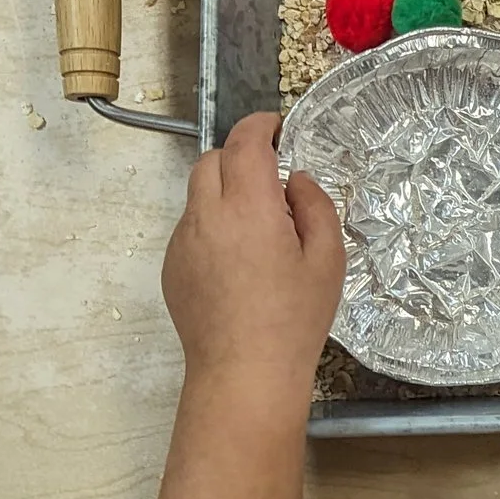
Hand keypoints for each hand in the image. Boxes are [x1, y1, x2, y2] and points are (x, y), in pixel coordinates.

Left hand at [160, 112, 344, 404]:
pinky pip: (191, 228)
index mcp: (249, 208)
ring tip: (258, 230)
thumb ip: (315, 206)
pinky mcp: (171, 266)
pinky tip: (239, 264)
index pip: (244, 143)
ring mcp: (182, 242)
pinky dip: (212, 226)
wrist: (243, 373)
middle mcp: (206, 217)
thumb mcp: (327, 260)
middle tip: (270, 179)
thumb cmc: (292, 320)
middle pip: (211, 160)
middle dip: (239, 157)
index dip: (259, 125)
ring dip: (225, 194)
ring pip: (198, 195)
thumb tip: (295, 181)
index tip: (275, 126)